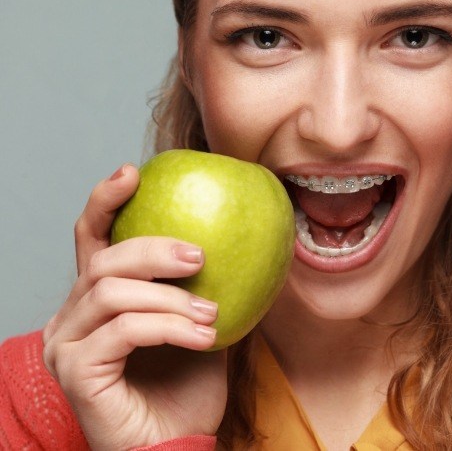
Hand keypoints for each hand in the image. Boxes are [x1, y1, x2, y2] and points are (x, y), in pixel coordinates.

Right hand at [42, 164, 227, 449]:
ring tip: (211, 315)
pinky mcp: (76, 371)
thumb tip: (239, 241)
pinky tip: (203, 338)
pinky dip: (167, 327)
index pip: (90, 240)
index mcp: (98, 300)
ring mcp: (68, 345)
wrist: (178, 444)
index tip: (133, 173)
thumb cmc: (187, 385)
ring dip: (170, 298)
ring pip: (112, 293)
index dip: (105, 201)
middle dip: (154, 249)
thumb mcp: (200, 322)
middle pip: (104, 261)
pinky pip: (122, 330)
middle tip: (200, 257)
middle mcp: (72, 317)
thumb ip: (203, 286)